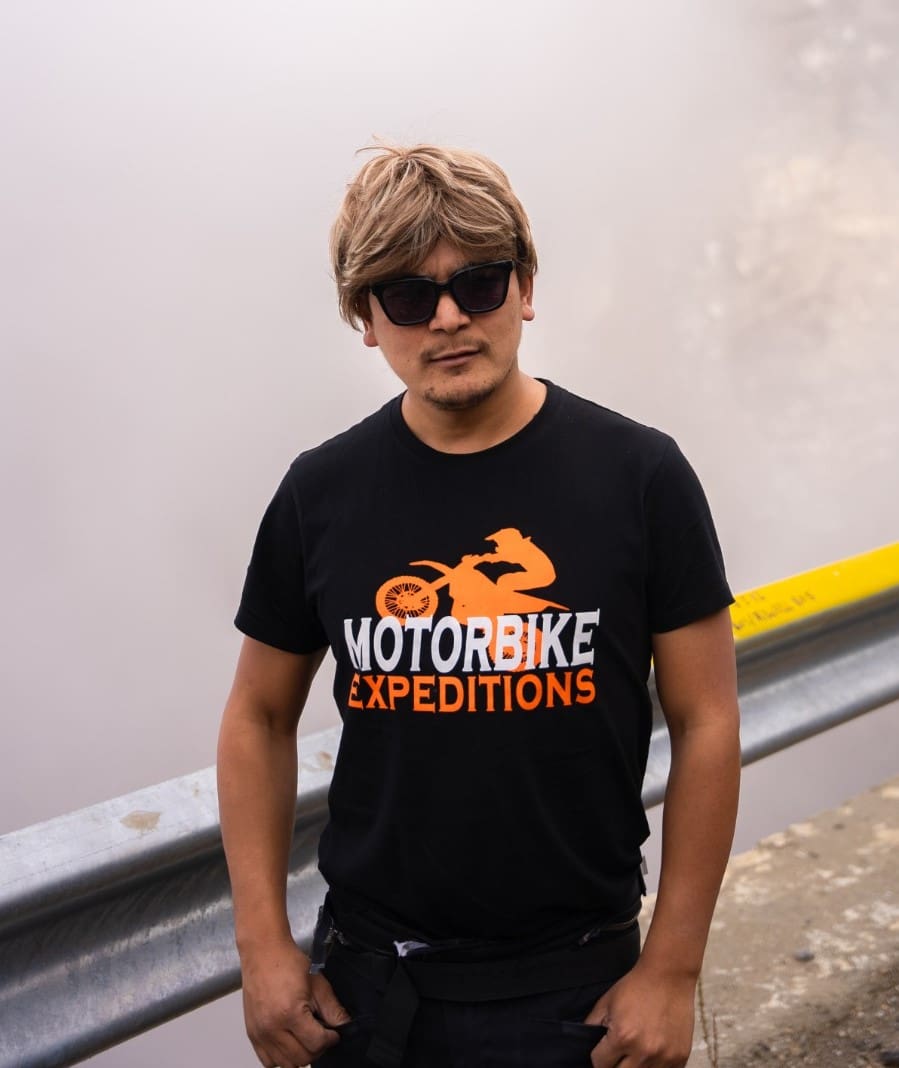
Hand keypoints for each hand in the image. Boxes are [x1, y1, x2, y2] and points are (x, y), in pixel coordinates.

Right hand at [240, 938, 350, 1066]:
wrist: (264, 953)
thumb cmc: (287, 963)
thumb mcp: (318, 983)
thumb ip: (333, 1009)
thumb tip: (344, 1026)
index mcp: (289, 1013)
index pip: (316, 1043)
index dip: (330, 1039)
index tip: (333, 1034)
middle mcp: (271, 1027)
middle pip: (301, 1058)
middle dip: (316, 1049)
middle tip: (321, 1035)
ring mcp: (259, 1033)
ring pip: (285, 1064)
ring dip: (299, 1055)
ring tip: (305, 1038)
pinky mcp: (252, 1034)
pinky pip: (268, 1062)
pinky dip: (281, 1058)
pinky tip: (289, 1042)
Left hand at [585, 960, 695, 1067]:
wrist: (668, 976)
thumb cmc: (636, 987)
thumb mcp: (606, 1003)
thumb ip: (592, 1025)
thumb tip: (584, 1043)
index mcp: (622, 1037)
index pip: (600, 1064)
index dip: (598, 1058)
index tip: (602, 1053)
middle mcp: (643, 1052)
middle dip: (614, 1065)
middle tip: (617, 1055)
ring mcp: (664, 1058)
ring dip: (635, 1067)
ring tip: (635, 1053)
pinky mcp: (680, 1058)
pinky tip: (651, 1055)